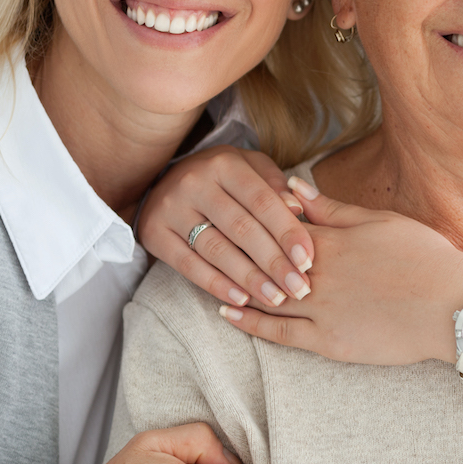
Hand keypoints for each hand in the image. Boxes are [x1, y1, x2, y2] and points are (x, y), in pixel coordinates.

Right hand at [137, 145, 313, 308]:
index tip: (308, 260)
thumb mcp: (250, 168)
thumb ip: (275, 185)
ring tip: (275, 298)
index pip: (262, 201)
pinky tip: (240, 299)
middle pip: (241, 228)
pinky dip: (216, 285)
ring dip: (249, 279)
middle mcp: (195, 182)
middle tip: (299, 288)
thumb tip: (297, 209)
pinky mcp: (154, 233)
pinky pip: (188, 265)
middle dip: (274, 262)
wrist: (164, 180)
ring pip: (216, 250)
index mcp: (224, 163)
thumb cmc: (223, 178)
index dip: (287, 232)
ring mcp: (171, 208)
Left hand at [216, 182, 462, 365]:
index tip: (231, 208)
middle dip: (234, 249)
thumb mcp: (381, 221)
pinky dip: (250, 323)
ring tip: (208, 275)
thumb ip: (333, 207)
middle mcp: (318, 275)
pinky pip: (278, 334)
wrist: (455, 308)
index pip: (277, 224)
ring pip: (264, 297)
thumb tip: (293, 188)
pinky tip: (228, 314)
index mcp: (331, 239)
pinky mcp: (328, 342)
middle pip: (262, 260)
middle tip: (207, 238)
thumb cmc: (425, 257)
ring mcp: (320, 311)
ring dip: (234, 286)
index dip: (253, 217)